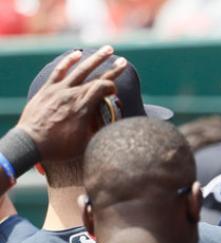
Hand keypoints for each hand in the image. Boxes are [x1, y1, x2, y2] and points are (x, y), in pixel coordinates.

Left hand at [17, 45, 125, 162]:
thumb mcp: (86, 143)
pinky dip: (69, 61)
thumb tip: (112, 128)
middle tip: (123, 61)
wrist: (30, 143)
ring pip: (80, 69)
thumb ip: (100, 132)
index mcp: (84, 106)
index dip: (113, 88)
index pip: (104, 87)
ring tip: (107, 49)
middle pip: (96, 76)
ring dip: (95, 58)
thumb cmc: (59, 147)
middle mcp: (72, 93)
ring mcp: (59, 89)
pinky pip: (60, 71)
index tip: (115, 94)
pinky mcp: (48, 89)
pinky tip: (77, 53)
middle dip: (112, 69)